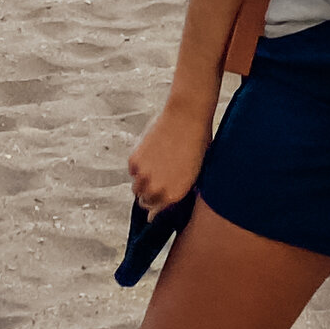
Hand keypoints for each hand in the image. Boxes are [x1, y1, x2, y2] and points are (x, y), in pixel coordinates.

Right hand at [128, 95, 212, 214]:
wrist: (186, 117)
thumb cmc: (197, 142)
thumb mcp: (194, 172)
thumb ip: (180, 188)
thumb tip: (170, 199)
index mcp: (174, 195)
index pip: (158, 212)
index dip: (158, 206)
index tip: (158, 201)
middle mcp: (157, 189)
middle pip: (145, 202)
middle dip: (149, 195)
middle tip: (155, 183)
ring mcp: (143, 175)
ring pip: (136, 188)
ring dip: (142, 183)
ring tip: (152, 169)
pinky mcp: (134, 160)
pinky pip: (132, 171)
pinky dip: (137, 167)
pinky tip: (149, 156)